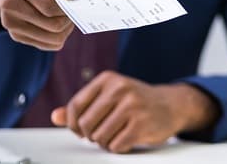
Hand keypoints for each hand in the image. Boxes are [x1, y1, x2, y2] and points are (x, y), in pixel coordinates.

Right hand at [0, 0, 76, 49]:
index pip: (50, 6)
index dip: (68, 5)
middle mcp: (9, 7)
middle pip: (53, 25)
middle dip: (69, 18)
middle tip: (73, 7)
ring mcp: (11, 24)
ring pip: (52, 38)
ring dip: (66, 29)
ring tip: (66, 14)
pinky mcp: (17, 35)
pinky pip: (48, 44)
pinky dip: (58, 36)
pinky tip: (57, 21)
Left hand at [50, 71, 218, 152]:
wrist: (171, 105)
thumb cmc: (136, 101)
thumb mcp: (109, 96)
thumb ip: (83, 105)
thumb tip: (56, 117)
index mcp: (108, 79)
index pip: (76, 105)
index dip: (73, 124)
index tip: (80, 130)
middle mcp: (120, 89)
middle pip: (86, 124)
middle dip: (91, 135)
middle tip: (101, 134)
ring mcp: (132, 106)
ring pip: (100, 136)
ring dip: (105, 142)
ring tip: (115, 135)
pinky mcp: (141, 124)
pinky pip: (116, 146)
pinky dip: (118, 148)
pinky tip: (126, 139)